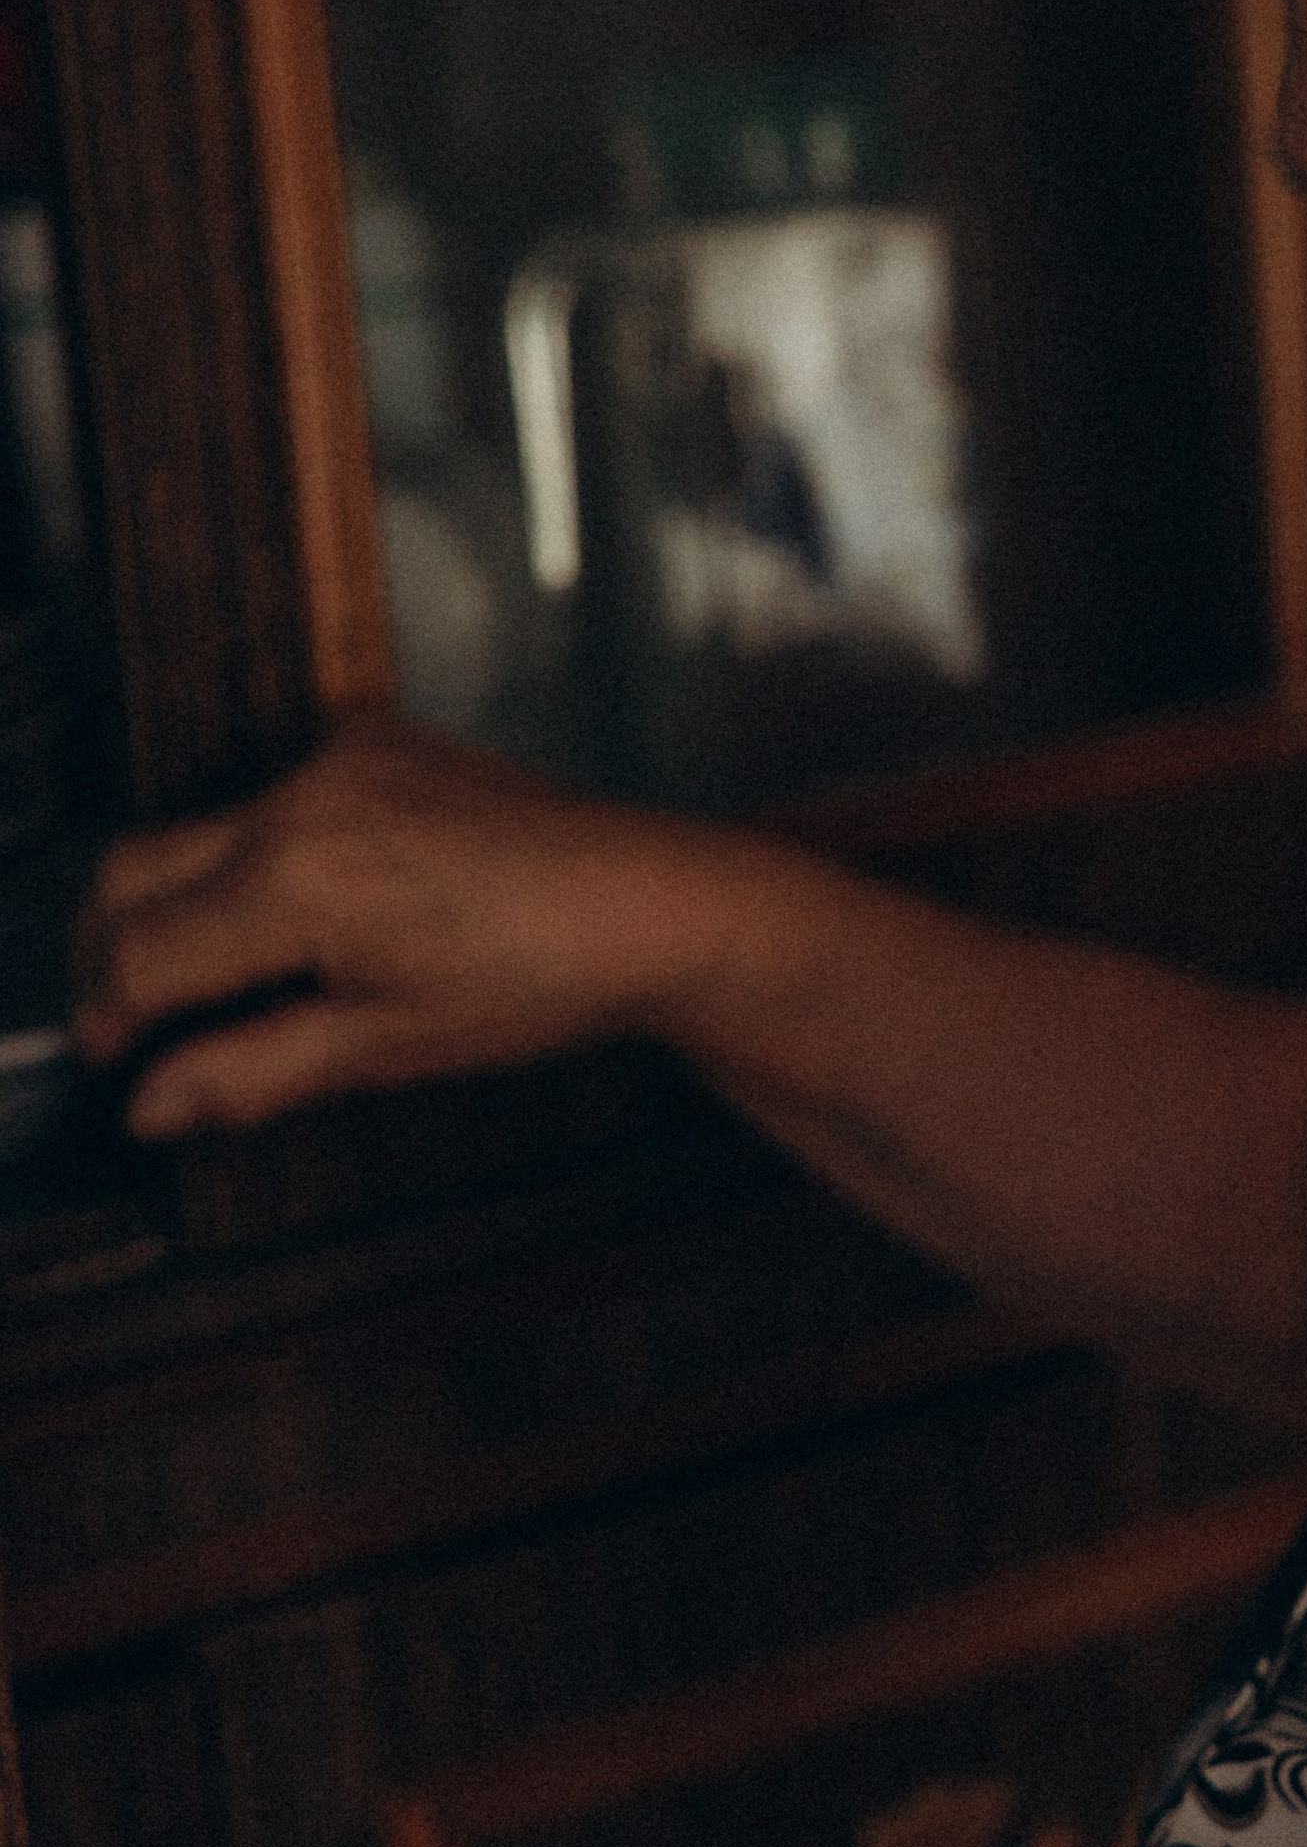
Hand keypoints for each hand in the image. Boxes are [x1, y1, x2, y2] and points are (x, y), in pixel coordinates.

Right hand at [70, 715, 765, 1134]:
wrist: (655, 903)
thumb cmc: (545, 978)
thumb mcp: (388, 1047)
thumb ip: (251, 1072)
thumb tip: (151, 1106)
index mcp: (300, 880)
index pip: (143, 952)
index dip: (111, 1018)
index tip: (111, 1063)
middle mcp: (304, 798)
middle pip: (135, 871)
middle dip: (110, 952)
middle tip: (126, 1026)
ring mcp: (340, 758)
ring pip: (196, 832)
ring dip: (181, 906)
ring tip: (221, 988)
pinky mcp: (374, 741)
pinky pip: (269, 800)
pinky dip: (251, 863)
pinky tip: (298, 926)